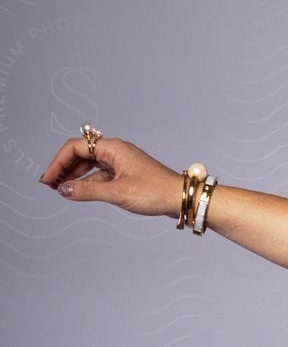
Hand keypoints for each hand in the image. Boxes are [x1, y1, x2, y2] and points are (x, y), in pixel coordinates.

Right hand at [38, 135, 182, 218]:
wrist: (181, 198)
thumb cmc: (155, 192)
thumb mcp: (118, 192)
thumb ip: (88, 191)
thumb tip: (64, 190)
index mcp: (113, 148)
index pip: (75, 147)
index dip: (58, 162)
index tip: (48, 178)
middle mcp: (115, 152)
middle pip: (81, 155)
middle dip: (63, 168)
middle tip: (49, 185)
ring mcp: (121, 163)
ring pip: (90, 166)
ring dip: (74, 176)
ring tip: (60, 190)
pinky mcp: (125, 175)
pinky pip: (100, 175)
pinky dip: (87, 183)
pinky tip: (78, 192)